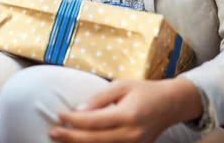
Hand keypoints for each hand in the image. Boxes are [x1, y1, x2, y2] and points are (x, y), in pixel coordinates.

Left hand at [50, 79, 202, 142]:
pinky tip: (79, 142)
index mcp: (128, 115)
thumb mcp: (122, 85)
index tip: (59, 115)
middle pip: (95, 140)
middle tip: (52, 131)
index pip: (95, 121)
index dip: (74, 120)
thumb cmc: (144, 90)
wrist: (171, 104)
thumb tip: (79, 109)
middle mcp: (132, 134)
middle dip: (71, 137)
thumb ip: (100, 98)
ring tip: (61, 138)